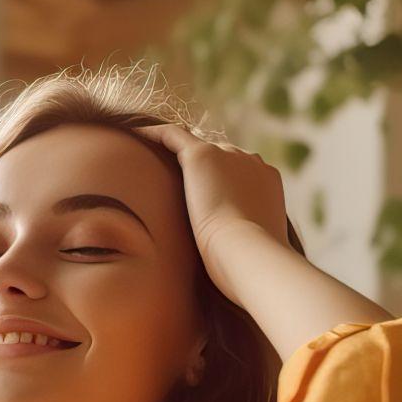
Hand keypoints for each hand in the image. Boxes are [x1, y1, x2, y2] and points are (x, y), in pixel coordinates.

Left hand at [125, 121, 294, 263]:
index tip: (199, 204)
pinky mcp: (202, 155)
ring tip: (148, 165)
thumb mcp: (252, 251)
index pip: (239, 174)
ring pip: (197, 147)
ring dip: (176, 155)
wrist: (248, 252)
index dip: (220, 185)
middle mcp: (251, 162)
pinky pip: (173, 136)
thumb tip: (229, 264)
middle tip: (170, 189)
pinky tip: (134, 138)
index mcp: (267, 182)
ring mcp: (227, 155)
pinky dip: (153, 135)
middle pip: (219, 157)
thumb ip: (242, 244)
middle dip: (201, 171)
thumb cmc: (250, 265)